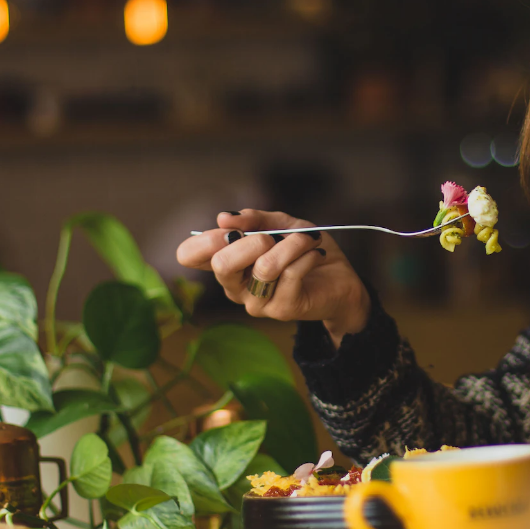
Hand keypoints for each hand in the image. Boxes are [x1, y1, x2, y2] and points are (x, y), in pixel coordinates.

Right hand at [176, 209, 368, 344]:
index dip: (205, 239)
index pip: (189, 255)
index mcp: (227, 263)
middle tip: (273, 236)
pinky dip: (307, 255)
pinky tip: (316, 253)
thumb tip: (224, 218)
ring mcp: (256, 302)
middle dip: (251, 240)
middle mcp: (234, 287)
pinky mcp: (281, 310)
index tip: (231, 228)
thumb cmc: (304, 251)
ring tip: (308, 239)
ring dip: (291, 244)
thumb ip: (254, 219)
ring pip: (264, 267)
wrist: (340, 280)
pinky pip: (291, 274)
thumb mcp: (281, 224)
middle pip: (221, 264)